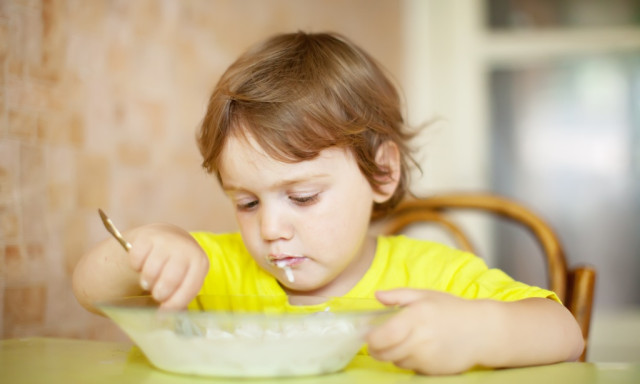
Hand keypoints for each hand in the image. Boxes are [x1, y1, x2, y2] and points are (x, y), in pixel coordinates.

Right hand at [128, 223, 208, 309]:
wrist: (166, 239)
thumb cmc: (176, 268)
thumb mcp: (184, 280)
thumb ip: (179, 299)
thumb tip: (167, 320)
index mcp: (200, 263)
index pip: (189, 288)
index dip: (174, 304)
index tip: (162, 314)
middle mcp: (186, 248)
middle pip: (170, 279)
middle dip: (160, 293)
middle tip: (156, 294)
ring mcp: (167, 240)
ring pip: (151, 271)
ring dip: (147, 280)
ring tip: (149, 280)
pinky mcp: (147, 236)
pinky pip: (136, 259)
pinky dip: (136, 266)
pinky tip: (142, 264)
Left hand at [367, 288, 490, 374]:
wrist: (482, 331)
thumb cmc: (452, 309)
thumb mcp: (425, 295)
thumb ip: (398, 295)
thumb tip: (376, 295)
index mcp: (415, 317)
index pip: (381, 337)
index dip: (370, 338)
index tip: (368, 333)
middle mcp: (419, 340)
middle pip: (383, 354)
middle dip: (376, 348)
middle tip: (380, 340)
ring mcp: (426, 358)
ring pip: (395, 361)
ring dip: (393, 353)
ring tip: (405, 340)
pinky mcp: (433, 371)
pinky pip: (410, 368)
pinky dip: (408, 360)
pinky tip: (419, 349)